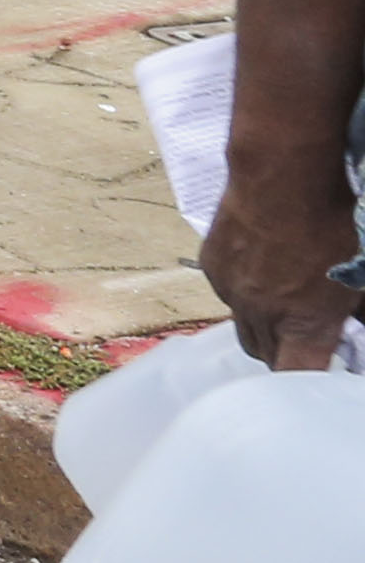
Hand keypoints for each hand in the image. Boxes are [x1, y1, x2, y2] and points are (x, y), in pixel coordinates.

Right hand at [206, 157, 359, 371]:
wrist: (285, 174)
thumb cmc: (337, 221)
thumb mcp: (361, 274)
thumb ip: (358, 310)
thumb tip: (356, 324)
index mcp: (304, 323)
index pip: (295, 379)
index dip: (304, 388)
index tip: (320, 379)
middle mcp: (261, 314)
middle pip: (267, 358)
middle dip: (288, 354)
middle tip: (309, 335)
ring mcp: (231, 290)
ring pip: (245, 327)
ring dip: (264, 324)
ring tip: (285, 297)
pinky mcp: (212, 265)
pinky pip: (228, 295)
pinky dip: (245, 292)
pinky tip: (263, 266)